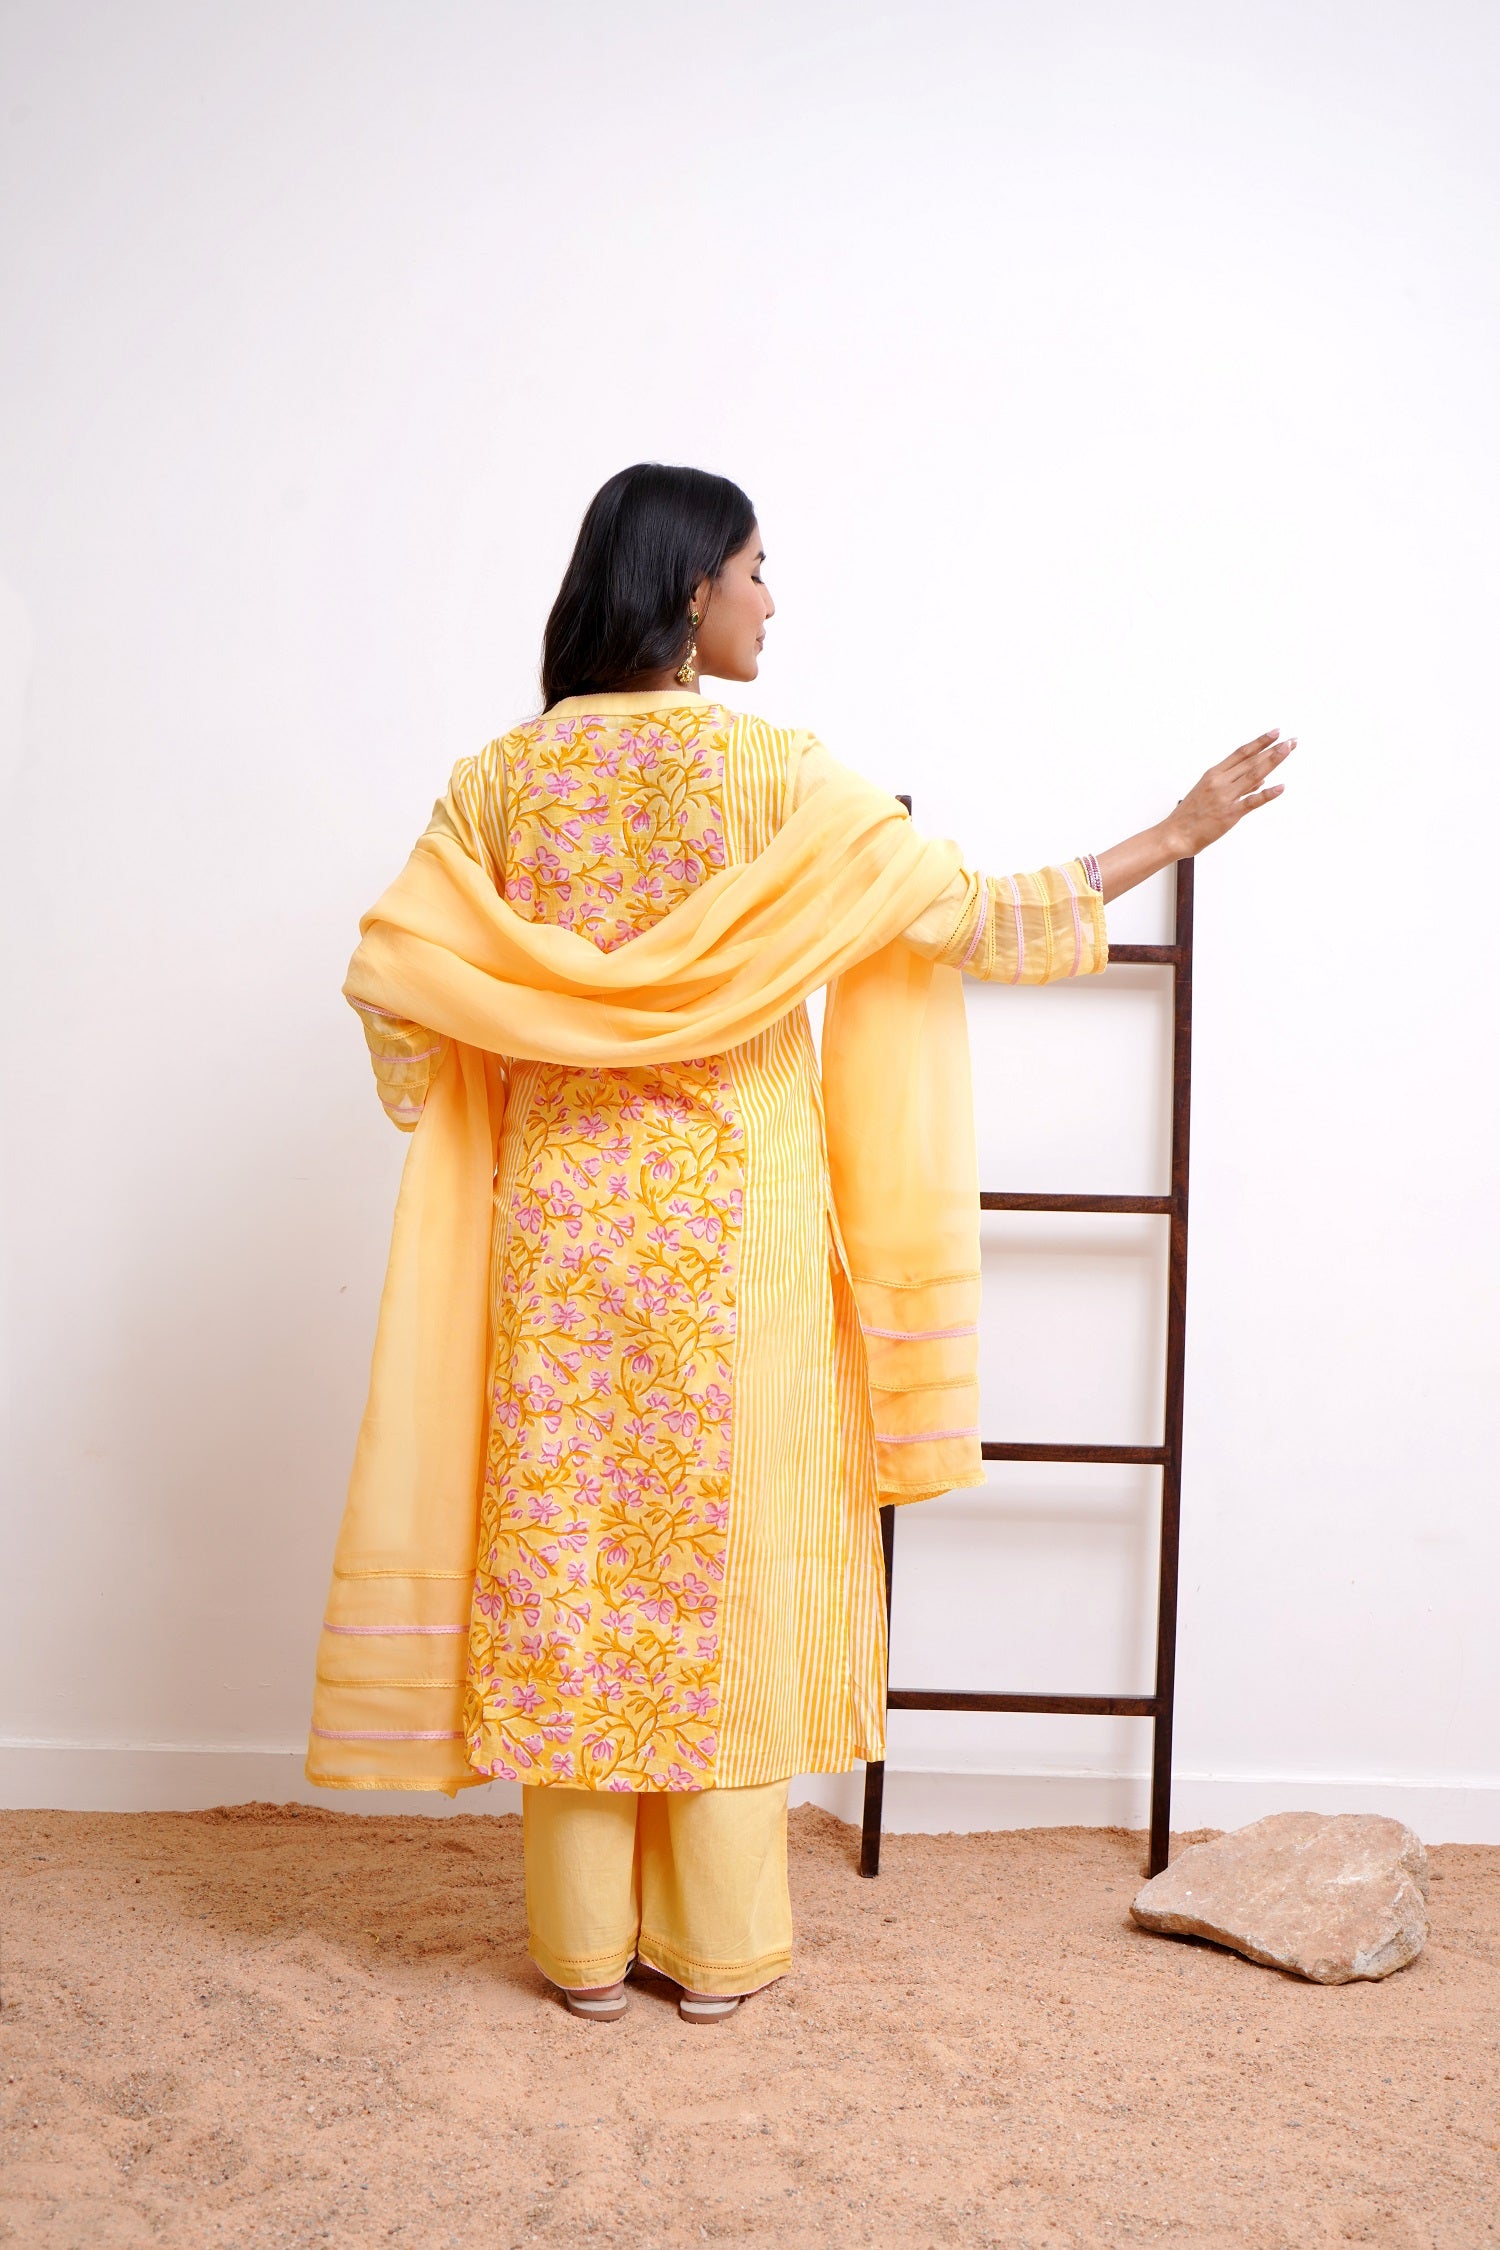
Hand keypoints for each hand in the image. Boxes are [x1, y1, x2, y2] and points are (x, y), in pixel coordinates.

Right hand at [1162, 731, 1294, 858]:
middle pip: (1251, 761)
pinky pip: (1251, 802)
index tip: (1275, 733)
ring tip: (1287, 750)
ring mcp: (1225, 797)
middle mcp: (1220, 782)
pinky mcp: (1229, 814)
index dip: (1260, 742)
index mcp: (1213, 774)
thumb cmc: (1190, 816)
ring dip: (1272, 761)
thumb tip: (1260, 780)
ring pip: (1253, 775)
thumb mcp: (1209, 793)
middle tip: (1291, 741)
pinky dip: (1267, 794)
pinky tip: (1280, 787)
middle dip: (1273, 749)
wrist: (1175, 834)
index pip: (1241, 753)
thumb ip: (1236, 785)